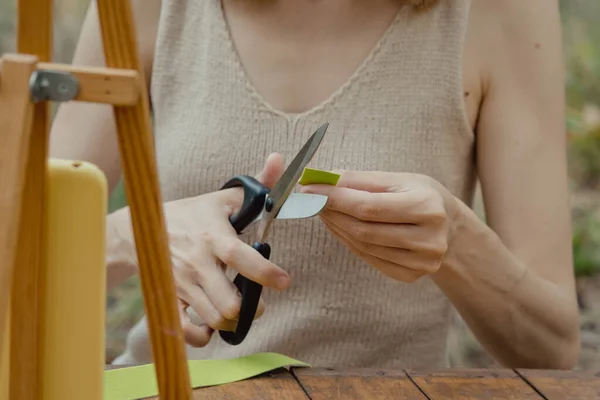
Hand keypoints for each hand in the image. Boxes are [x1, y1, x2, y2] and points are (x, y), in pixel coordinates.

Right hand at [111, 153, 290, 346]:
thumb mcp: (222, 198)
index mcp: (213, 236)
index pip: (240, 257)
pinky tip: (213, 322)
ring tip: (239, 309)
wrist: (140, 230)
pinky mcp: (171, 299)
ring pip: (214, 320)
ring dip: (232, 321)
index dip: (264, 273)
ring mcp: (183, 285)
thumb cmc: (190, 214)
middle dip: (251, 309)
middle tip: (257, 301)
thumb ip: (257, 185)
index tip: (285, 281)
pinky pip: (187, 332)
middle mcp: (198, 264)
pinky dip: (204, 335)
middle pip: (228, 304)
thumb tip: (279, 160)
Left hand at [300, 171, 460, 282]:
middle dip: (331, 212)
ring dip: (336, 227)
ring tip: (322, 210)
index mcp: (428, 208)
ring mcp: (421, 263)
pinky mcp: (411, 276)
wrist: (450, 228)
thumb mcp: (399, 179)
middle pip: (364, 229)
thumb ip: (361, 180)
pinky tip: (339, 227)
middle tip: (309, 200)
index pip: (369, 206)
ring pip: (363, 245)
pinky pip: (369, 258)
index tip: (309, 189)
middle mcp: (429, 239)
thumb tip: (322, 179)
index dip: (335, 199)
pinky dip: (348, 241)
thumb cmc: (422, 196)